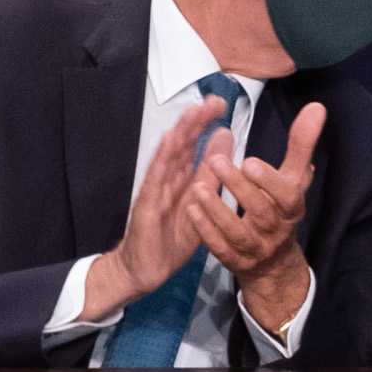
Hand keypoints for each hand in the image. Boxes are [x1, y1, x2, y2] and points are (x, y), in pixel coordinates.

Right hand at [80, 95, 229, 319]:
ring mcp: (155, 191)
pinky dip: (161, 159)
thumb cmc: (172, 237)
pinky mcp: (146, 207)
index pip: (194, 145)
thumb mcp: (200, 203)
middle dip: (196, 122)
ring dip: (181, 133)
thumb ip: (211, 172)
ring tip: (193, 112)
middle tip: (212, 100)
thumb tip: (225, 136)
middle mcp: (168, 179)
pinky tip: (168, 141)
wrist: (145, 270)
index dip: (205, 124)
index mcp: (182, 179)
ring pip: (169, 158)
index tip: (221, 103)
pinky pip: (154, 181)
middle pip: (182, 146)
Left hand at [189, 101, 324, 334]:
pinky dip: (206, 230)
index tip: (249, 161)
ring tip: (199, 187)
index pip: (286, 196)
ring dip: (217, 209)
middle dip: (238, 187)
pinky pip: (219, 248)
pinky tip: (191, 210)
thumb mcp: (295, 177)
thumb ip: (302, 143)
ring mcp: (253, 247)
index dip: (269, 181)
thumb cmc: (281, 207)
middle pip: (260, 211)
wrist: (273, 261)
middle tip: (216, 161)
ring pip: (236, 231)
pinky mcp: (233, 260)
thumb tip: (316, 107)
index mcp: (291, 207)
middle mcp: (275, 229)